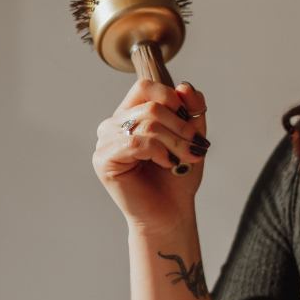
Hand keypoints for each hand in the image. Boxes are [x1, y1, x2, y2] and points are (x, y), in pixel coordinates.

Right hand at [94, 80, 208, 233]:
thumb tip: (185, 86)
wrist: (171, 213)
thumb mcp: (192, 138)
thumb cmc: (177, 178)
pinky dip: (158, 152)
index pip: (146, 87)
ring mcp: (106, 141)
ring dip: (175, 143)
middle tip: (196, 148)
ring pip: (146, 124)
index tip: (190, 123)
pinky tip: (167, 164)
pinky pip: (135, 142)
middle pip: (151, 106)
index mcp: (131, 114)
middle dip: (181, 127)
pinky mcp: (104, 159)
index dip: (172, 99)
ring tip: (184, 160)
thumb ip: (191, 111)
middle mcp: (114, 124)